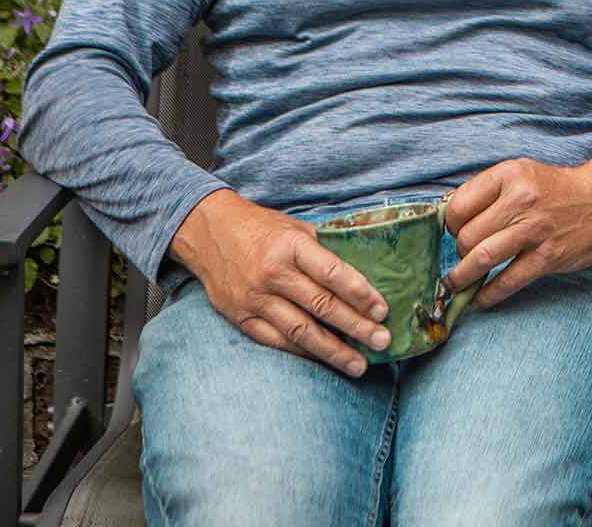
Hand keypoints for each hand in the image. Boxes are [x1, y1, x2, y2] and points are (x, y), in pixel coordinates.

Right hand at [169, 189, 391, 376]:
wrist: (209, 231)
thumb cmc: (260, 228)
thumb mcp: (295, 228)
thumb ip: (324, 250)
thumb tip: (364, 272)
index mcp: (291, 246)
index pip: (333, 273)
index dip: (360, 294)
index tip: (383, 310)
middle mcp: (273, 274)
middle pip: (321, 306)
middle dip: (356, 327)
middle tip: (382, 341)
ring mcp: (255, 299)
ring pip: (300, 331)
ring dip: (333, 351)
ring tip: (359, 364)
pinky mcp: (240, 317)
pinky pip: (276, 341)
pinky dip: (302, 353)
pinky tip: (324, 360)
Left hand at [442, 157, 591, 309]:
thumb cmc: (554, 190)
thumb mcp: (521, 174)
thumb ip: (487, 192)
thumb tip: (446, 219)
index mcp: (510, 175)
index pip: (459, 206)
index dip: (450, 224)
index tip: (455, 232)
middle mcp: (522, 200)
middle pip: (468, 235)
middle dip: (458, 251)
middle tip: (462, 256)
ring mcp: (536, 229)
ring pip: (482, 258)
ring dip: (462, 277)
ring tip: (454, 284)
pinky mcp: (548, 256)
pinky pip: (508, 281)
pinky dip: (488, 295)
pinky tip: (479, 299)